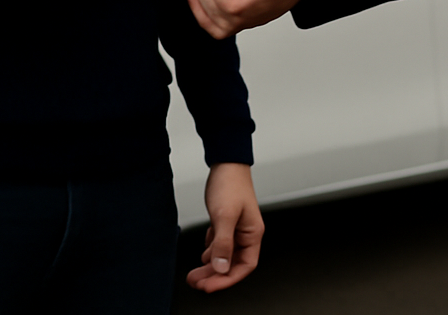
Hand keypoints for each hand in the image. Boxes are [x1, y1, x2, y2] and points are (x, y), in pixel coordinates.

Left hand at [185, 162, 263, 292]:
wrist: (225, 161)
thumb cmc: (230, 184)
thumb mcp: (224, 216)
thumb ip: (223, 243)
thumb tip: (221, 267)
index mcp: (252, 233)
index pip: (244, 266)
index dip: (228, 279)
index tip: (210, 286)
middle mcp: (246, 233)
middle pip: (233, 264)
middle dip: (215, 276)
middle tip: (197, 283)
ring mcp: (236, 228)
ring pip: (224, 255)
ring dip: (210, 266)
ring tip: (195, 273)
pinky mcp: (226, 222)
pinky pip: (220, 245)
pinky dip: (211, 252)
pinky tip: (203, 254)